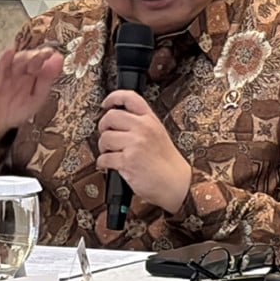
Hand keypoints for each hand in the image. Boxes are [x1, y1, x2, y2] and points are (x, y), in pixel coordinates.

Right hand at [0, 46, 63, 146]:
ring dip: (5, 58)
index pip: (35, 61)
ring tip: (11, 51)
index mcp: (26, 74)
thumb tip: (58, 62)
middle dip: (28, 57)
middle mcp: (11, 73)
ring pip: (1, 66)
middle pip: (19, 61)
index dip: (42, 57)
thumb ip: (46, 81)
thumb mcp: (35, 98)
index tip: (50, 53)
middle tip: (36, 54)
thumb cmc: (14, 109)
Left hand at [97, 90, 191, 213]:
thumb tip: (117, 118)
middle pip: (110, 117)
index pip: (129, 98)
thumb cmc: (166, 161)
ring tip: (111, 153)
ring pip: (104, 138)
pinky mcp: (127, 161)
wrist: (176, 183)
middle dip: (103, 127)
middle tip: (107, 135)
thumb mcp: (158, 133)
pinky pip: (104, 158)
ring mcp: (135, 144)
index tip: (106, 104)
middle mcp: (143, 129)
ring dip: (103, 148)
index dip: (113, 98)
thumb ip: (141, 123)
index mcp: (150, 120)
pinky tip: (110, 165)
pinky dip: (103, 163)